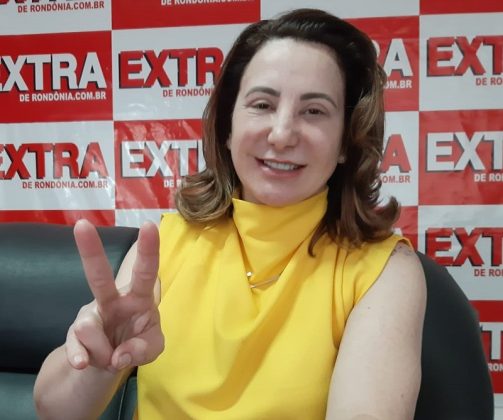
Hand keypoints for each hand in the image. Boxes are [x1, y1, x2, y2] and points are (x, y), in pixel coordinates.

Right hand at [65, 219, 163, 371]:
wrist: (111, 362)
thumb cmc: (138, 342)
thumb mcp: (152, 348)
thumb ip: (144, 349)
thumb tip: (120, 354)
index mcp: (138, 297)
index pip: (146, 271)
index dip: (148, 249)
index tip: (148, 225)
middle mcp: (111, 299)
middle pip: (99, 274)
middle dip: (90, 250)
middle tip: (82, 225)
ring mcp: (90, 315)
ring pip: (87, 328)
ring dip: (104, 353)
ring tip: (112, 357)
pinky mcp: (74, 334)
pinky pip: (75, 347)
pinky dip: (83, 359)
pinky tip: (84, 363)